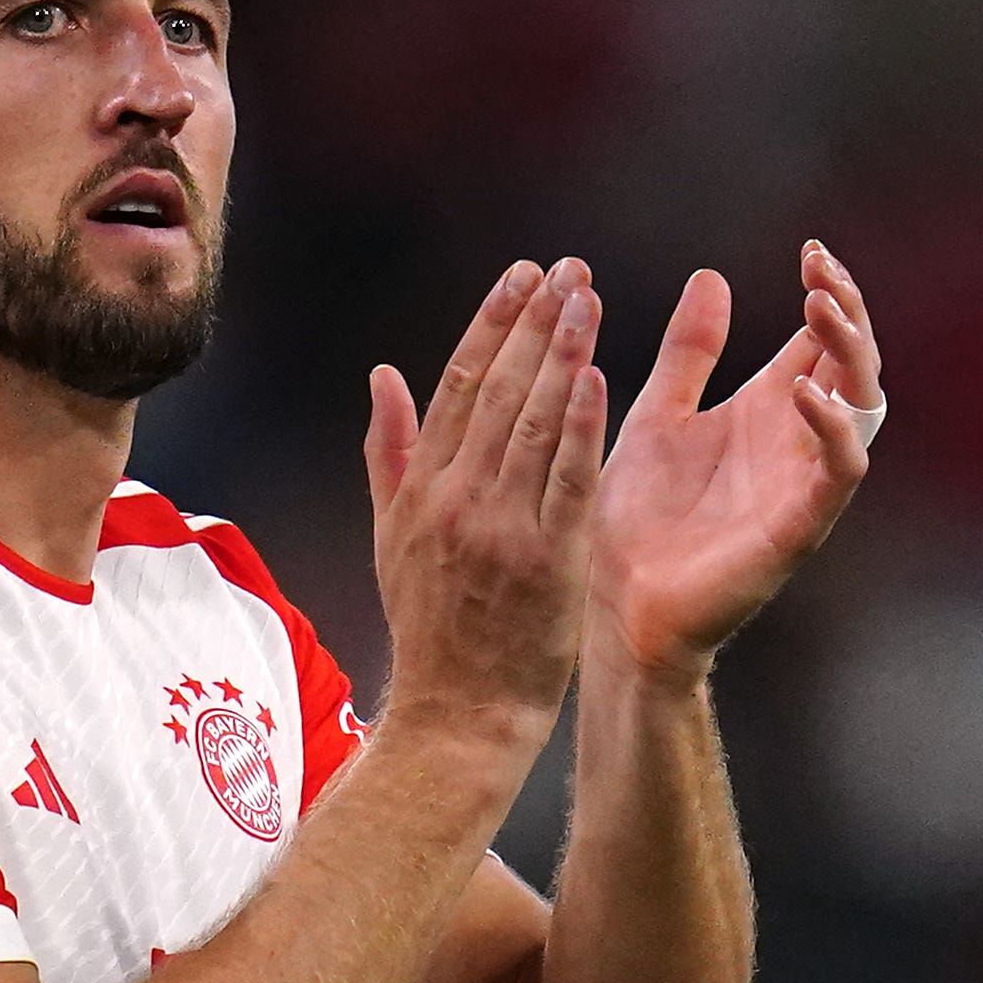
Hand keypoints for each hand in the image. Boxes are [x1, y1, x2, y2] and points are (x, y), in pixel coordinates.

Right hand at [363, 258, 609, 757]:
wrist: (458, 713)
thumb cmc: (430, 626)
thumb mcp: (393, 536)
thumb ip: (389, 452)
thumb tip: (383, 374)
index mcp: (421, 489)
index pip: (457, 385)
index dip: (491, 324)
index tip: (520, 275)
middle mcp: (456, 499)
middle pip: (499, 391)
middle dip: (535, 322)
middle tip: (568, 269)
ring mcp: (502, 528)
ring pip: (534, 423)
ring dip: (563, 354)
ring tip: (588, 300)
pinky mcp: (548, 560)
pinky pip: (567, 480)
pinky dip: (581, 426)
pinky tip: (599, 376)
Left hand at [587, 241, 881, 684]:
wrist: (613, 605)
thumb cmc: (635, 519)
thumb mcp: (658, 415)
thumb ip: (688, 354)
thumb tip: (712, 276)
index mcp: (764, 411)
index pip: (820, 341)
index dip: (829, 293)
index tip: (810, 251)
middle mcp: (793, 441)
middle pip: (852, 364)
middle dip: (847, 313)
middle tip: (820, 271)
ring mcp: (801, 482)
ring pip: (862, 408)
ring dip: (850, 355)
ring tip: (821, 309)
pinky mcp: (797, 527)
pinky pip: (838, 472)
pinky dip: (833, 429)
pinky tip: (804, 392)